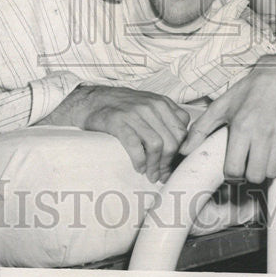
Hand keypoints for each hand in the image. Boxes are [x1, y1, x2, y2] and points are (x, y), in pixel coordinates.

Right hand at [70, 85, 190, 182]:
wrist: (93, 100)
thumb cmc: (124, 108)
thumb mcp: (149, 106)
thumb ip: (166, 120)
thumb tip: (181, 149)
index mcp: (162, 103)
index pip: (182, 131)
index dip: (180, 152)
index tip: (173, 165)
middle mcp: (151, 106)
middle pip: (171, 141)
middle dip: (168, 163)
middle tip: (162, 175)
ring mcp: (134, 113)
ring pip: (156, 145)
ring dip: (155, 166)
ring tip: (151, 175)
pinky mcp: (118, 121)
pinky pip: (135, 145)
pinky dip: (139, 160)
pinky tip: (139, 168)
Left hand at [179, 54, 275, 182]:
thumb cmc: (249, 90)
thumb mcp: (222, 106)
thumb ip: (201, 129)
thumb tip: (184, 150)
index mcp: (242, 126)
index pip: (234, 170)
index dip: (232, 173)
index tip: (234, 166)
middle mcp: (263, 132)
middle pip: (255, 175)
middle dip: (249, 172)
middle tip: (249, 160)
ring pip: (273, 172)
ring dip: (266, 167)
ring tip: (262, 152)